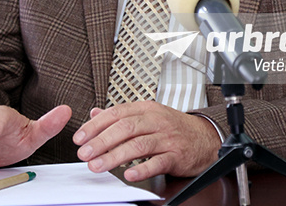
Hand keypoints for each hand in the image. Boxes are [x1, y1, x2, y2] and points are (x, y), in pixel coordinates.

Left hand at [73, 101, 220, 181]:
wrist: (205, 137)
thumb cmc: (173, 127)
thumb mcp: (148, 115)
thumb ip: (121, 115)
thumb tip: (95, 113)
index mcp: (146, 109)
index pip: (117, 113)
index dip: (96, 125)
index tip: (80, 137)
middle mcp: (156, 121)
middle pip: (125, 128)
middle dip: (101, 141)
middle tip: (85, 153)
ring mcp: (167, 137)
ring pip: (138, 145)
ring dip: (115, 156)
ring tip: (98, 166)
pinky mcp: (177, 155)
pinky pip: (158, 162)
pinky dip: (143, 169)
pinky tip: (130, 175)